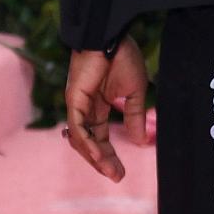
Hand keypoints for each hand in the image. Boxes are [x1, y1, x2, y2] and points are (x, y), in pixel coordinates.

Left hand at [64, 36, 149, 181]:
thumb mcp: (134, 93)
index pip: (101, 137)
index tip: (122, 173)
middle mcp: (84, 109)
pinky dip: (86, 142)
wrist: (112, 36)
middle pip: (89, 143)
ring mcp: (77, 105)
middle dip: (102, 161)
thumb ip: (134, 116)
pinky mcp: (73, 99)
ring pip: (80, 139)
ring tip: (110, 171)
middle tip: (117, 177)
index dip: (110, 155)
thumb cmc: (123, 57)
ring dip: (95, 157)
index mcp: (98, 107)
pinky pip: (77, 127)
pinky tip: (99, 156)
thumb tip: (139, 140)